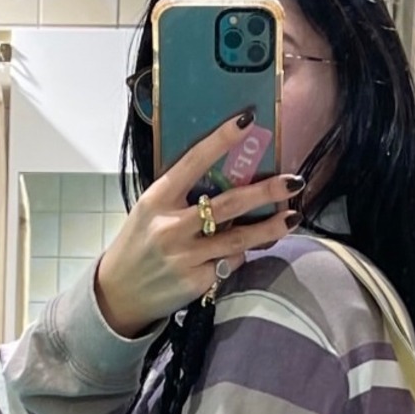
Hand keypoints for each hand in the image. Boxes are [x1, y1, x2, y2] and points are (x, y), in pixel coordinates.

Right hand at [94, 111, 302, 337]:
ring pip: (238, 239)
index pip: (193, 161)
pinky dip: (240, 255)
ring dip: (270, 228)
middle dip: (265, 192)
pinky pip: (229, 263)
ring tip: (294, 217)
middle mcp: (170, 227)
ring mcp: (185, 257)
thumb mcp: (150, 211)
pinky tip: (246, 249)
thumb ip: (182, 197)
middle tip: (294, 181)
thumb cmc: (140, 244)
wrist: (120, 292)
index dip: (221, 140)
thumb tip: (229, 178)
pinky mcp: (196, 281)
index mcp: (157, 199)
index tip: (247, 121)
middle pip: (227, 205)